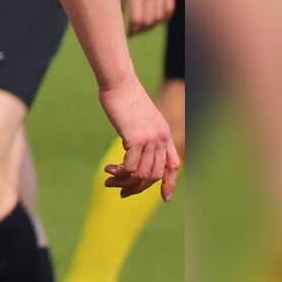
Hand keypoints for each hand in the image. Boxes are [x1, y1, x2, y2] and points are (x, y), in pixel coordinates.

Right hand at [99, 82, 181, 199]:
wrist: (120, 83)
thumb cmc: (125, 97)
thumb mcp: (139, 117)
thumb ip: (141, 133)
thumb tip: (132, 147)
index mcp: (164, 134)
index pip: (173, 165)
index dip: (170, 184)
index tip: (165, 198)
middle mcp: (161, 139)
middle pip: (155, 175)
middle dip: (137, 188)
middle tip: (119, 190)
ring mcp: (150, 139)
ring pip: (142, 174)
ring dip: (124, 181)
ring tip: (108, 179)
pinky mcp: (136, 138)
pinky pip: (131, 166)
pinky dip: (120, 172)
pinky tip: (108, 169)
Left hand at [117, 0, 174, 34]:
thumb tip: (111, 16)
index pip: (136, 20)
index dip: (131, 30)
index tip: (125, 34)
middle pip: (148, 22)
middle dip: (140, 30)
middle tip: (132, 31)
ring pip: (160, 18)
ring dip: (151, 25)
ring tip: (141, 26)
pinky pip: (169, 9)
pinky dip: (163, 18)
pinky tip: (155, 19)